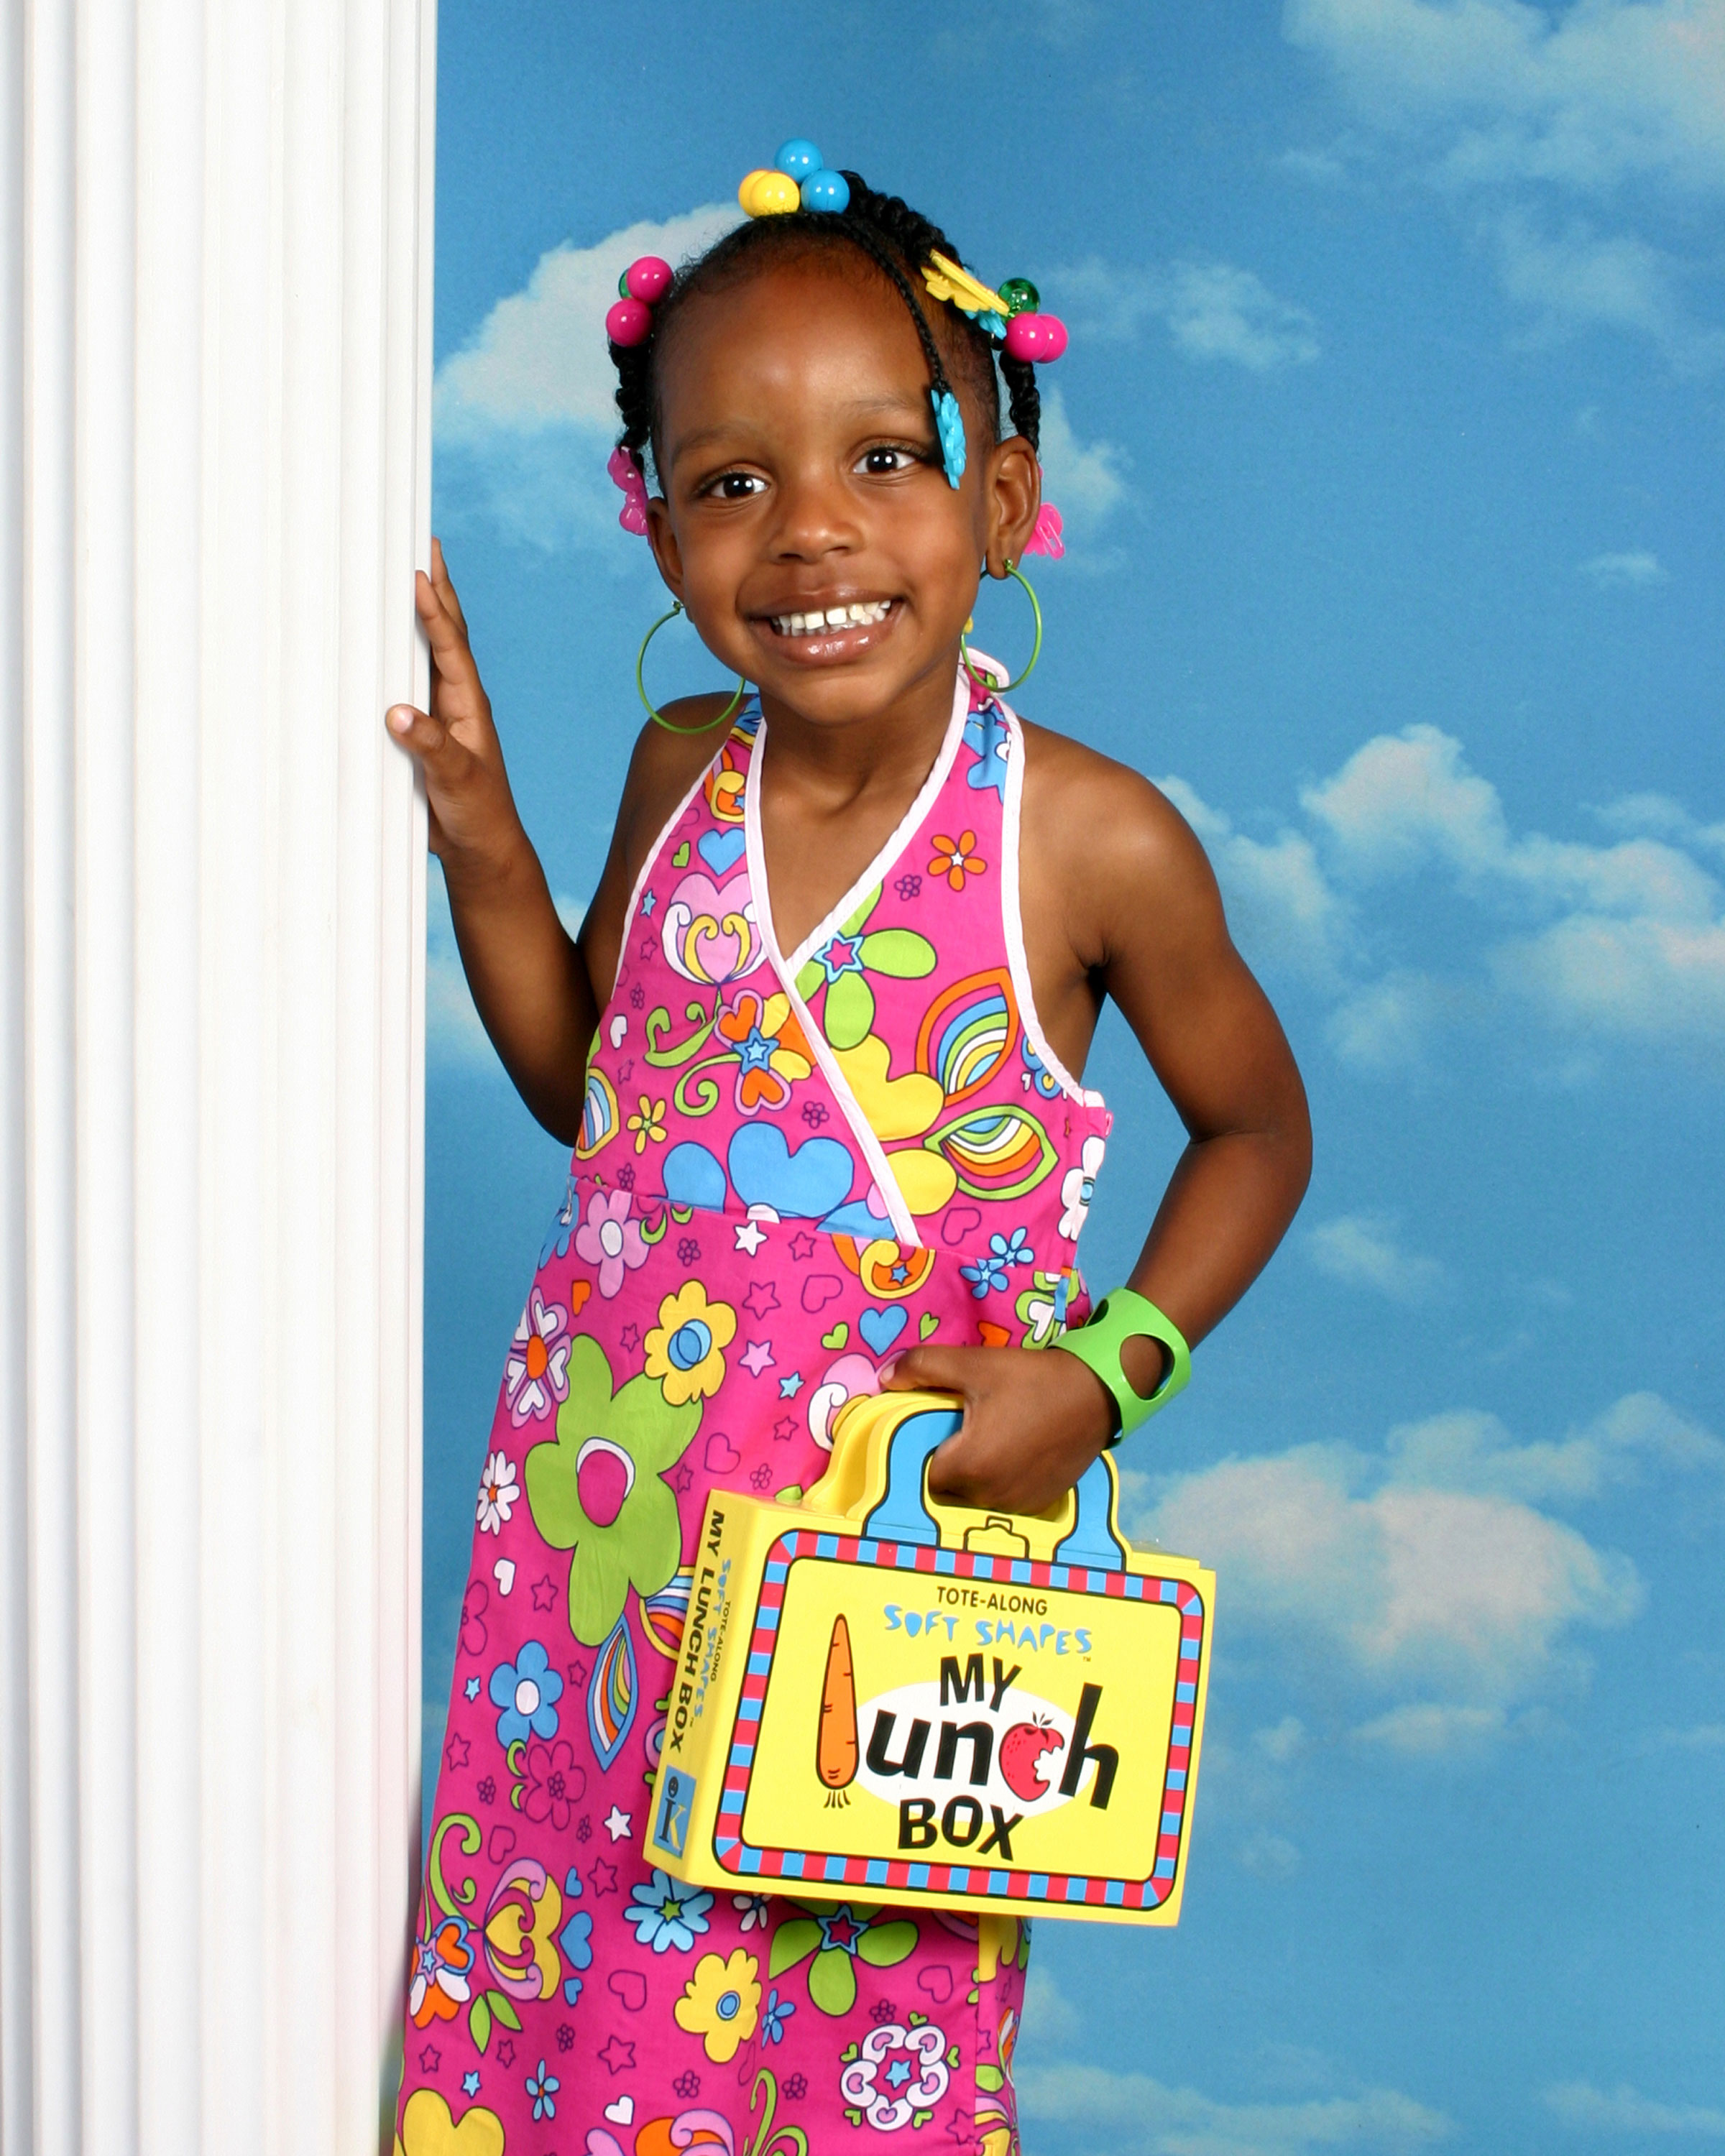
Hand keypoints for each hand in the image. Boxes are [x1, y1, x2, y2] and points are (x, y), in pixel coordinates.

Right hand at [385, 539, 524, 875]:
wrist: (480, 848)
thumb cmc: (478, 814)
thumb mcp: (456, 780)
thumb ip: (429, 746)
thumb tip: (396, 712)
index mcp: (469, 704)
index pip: (451, 646)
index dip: (435, 610)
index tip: (419, 573)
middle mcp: (455, 699)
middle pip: (445, 633)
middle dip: (436, 589)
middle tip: (425, 543)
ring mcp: (437, 712)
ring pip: (424, 652)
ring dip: (415, 613)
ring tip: (404, 572)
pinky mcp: (420, 730)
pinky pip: (404, 682)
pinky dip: (392, 655)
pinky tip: (376, 640)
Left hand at [881, 1343, 1115, 1515]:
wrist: (1096, 1392)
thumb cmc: (1032, 1379)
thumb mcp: (975, 1364)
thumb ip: (924, 1367)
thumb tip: (885, 1377)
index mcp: (969, 1466)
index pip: (922, 1474)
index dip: (921, 1452)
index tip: (930, 1432)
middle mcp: (990, 1496)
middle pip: (948, 1489)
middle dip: (946, 1464)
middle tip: (958, 1432)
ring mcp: (1018, 1503)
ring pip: (975, 1497)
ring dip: (974, 1477)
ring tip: (986, 1441)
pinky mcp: (1040, 1502)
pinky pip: (1004, 1499)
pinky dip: (1000, 1482)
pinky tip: (1010, 1453)